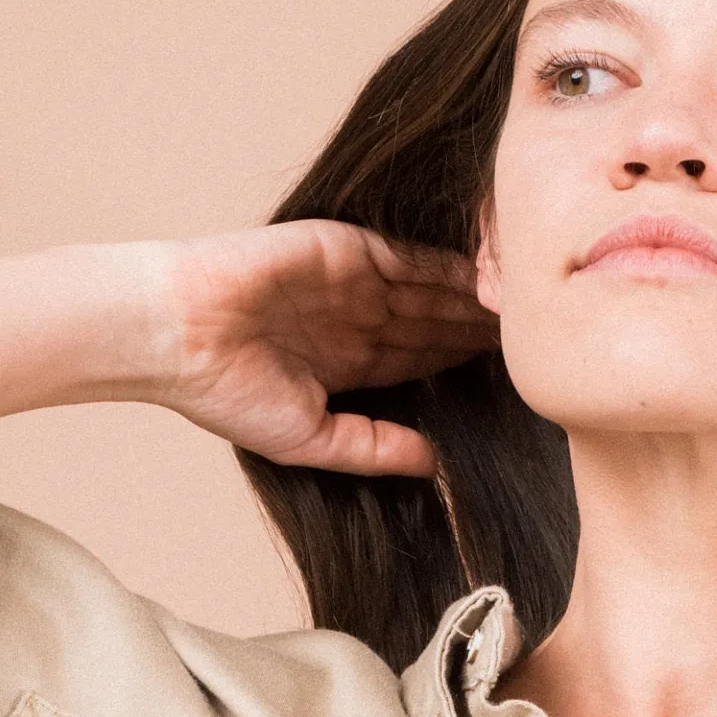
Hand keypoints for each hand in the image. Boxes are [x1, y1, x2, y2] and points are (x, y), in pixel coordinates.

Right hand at [162, 222, 497, 476]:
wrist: (179, 334)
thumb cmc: (228, 393)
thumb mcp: (312, 439)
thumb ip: (373, 448)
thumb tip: (433, 467)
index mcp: (348, 364)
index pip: (422, 361)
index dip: (463, 365)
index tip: (513, 373)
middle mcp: (357, 320)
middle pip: (436, 322)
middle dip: (481, 329)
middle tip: (537, 334)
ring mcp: (354, 282)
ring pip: (433, 288)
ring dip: (477, 295)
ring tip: (526, 306)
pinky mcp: (347, 249)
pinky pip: (412, 256)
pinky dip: (451, 265)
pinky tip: (491, 275)